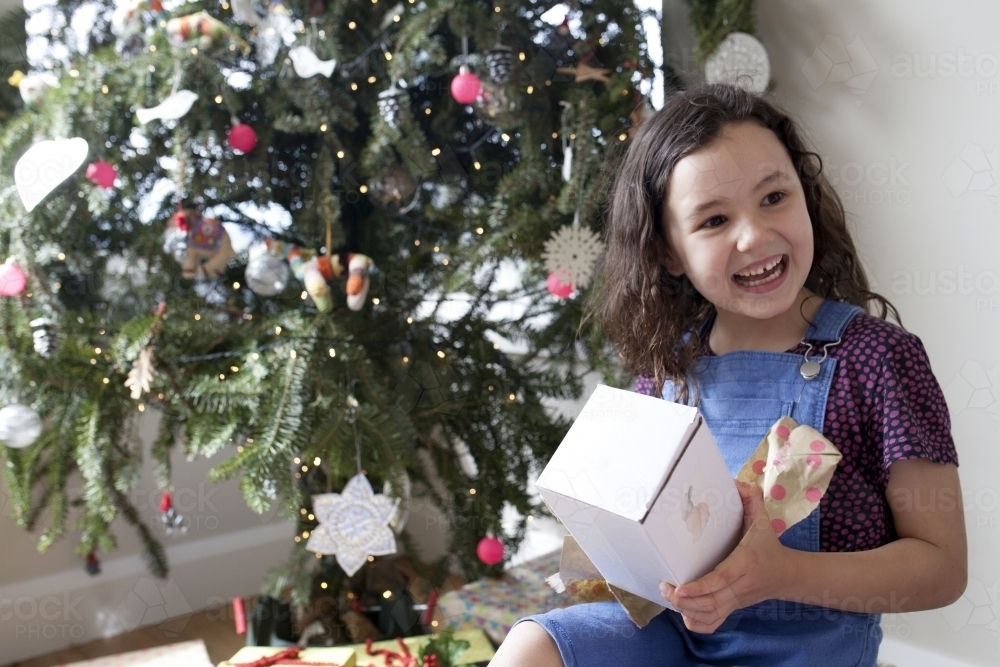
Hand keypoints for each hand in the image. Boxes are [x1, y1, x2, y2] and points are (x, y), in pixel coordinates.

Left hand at [660, 479, 788, 633]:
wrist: (787, 575)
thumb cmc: (768, 544)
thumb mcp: (763, 518)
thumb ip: (751, 498)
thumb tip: (734, 482)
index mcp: (745, 562)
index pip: (722, 579)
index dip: (700, 587)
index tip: (679, 588)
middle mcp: (741, 585)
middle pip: (712, 601)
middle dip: (685, 600)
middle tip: (665, 589)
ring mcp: (737, 600)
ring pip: (710, 615)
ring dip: (687, 611)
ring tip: (669, 597)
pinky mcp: (733, 609)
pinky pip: (714, 624)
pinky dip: (698, 623)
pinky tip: (683, 613)